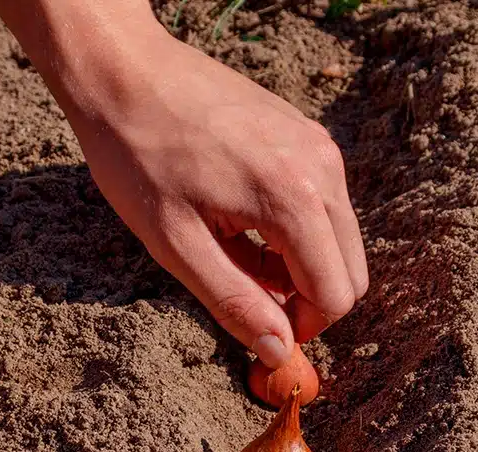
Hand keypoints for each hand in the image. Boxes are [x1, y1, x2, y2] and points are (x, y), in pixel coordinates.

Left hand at [64, 28, 366, 367]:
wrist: (126, 73)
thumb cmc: (139, 157)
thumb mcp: (177, 245)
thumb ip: (234, 302)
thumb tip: (278, 352)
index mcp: (294, 200)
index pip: (335, 296)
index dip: (300, 326)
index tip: (258, 327)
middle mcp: (323, 169)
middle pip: (351, 272)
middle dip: (307, 300)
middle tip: (246, 293)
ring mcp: (320, 146)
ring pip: (341, 240)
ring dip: (300, 265)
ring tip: (235, 251)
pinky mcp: (308, 135)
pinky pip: (325, 204)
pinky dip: (296, 231)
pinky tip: (242, 220)